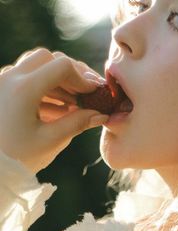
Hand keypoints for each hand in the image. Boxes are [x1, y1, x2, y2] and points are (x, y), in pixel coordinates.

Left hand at [0, 48, 108, 174]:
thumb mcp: (51, 141)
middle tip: (87, 95)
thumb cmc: (18, 156)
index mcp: (23, 89)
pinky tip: (61, 108)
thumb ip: (78, 124)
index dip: (83, 79)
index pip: (61, 66)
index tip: (95, 95)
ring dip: (59, 81)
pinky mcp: (2, 89)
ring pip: (37, 66)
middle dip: (71, 74)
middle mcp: (10, 78)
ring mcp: (3, 81)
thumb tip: (101, 114)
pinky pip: (27, 78)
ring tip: (76, 104)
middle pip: (48, 59)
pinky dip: (47, 88)